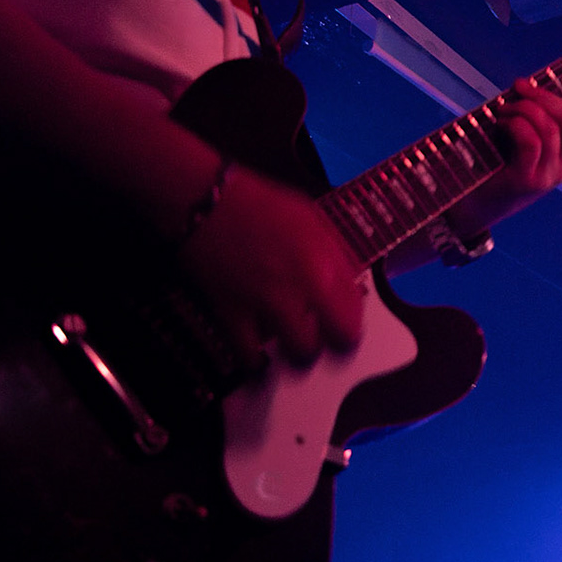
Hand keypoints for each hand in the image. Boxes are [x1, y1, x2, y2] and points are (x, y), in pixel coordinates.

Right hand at [178, 164, 363, 365]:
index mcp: (325, 260)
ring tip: (295, 347)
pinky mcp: (232, 314)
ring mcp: (267, 302)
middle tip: (326, 340)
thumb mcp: (312, 219)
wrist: (204, 201)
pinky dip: (255, 361)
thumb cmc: (255, 203)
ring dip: (300, 352)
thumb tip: (348, 282)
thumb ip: (333, 254)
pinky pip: (250, 354)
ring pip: (300, 351)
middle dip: (334, 343)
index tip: (346, 323)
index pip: (356, 310)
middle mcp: (302, 285)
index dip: (354, 321)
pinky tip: (257, 358)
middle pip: (337, 338)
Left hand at [447, 79, 561, 233]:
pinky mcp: (528, 181)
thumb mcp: (515, 144)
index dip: (549, 95)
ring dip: (522, 111)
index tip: (523, 84)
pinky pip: (530, 141)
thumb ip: (526, 122)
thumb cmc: (489, 171)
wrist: (470, 211)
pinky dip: (515, 125)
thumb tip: (522, 88)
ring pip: (548, 128)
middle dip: (539, 96)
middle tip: (514, 89)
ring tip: (500, 114)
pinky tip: (499, 126)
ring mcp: (547, 176)